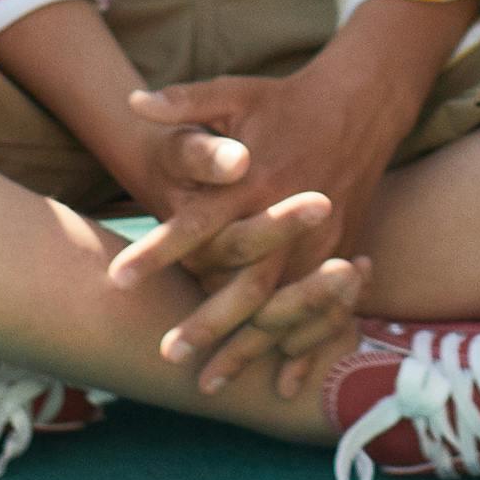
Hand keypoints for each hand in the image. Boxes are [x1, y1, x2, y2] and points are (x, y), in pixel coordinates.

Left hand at [104, 64, 400, 403]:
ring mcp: (319, 242)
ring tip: (209, 385)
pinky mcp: (340, 253)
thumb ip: (185, 103)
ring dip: (247, 348)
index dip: (157, 253)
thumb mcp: (235, 93)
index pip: (197, 224)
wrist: (362, 105)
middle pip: (245, 283)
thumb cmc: (287, 100)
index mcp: (254, 181)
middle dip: (208, 323)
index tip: (117, 281)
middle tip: (168, 355)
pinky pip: (322, 311)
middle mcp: (286, 218)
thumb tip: (132, 101)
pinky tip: (281, 386)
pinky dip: (304, 350)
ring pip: (281, 308)